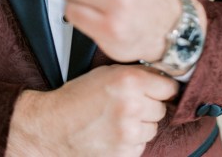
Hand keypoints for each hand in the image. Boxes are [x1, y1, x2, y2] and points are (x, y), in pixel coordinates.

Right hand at [7, 64, 178, 156]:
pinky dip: (131, 141)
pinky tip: (114, 133)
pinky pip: (141, 145)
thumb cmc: (78, 97)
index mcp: (130, 81)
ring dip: (141, 125)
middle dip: (149, 106)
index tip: (158, 90)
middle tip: (128, 104)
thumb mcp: (108, 73)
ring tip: (118, 119)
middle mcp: (132, 106)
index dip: (162, 88)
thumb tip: (163, 77)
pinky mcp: (124, 153)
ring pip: (152, 128)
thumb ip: (138, 73)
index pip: (169, 87)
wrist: (52, 127)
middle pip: (161, 109)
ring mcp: (129, 132)